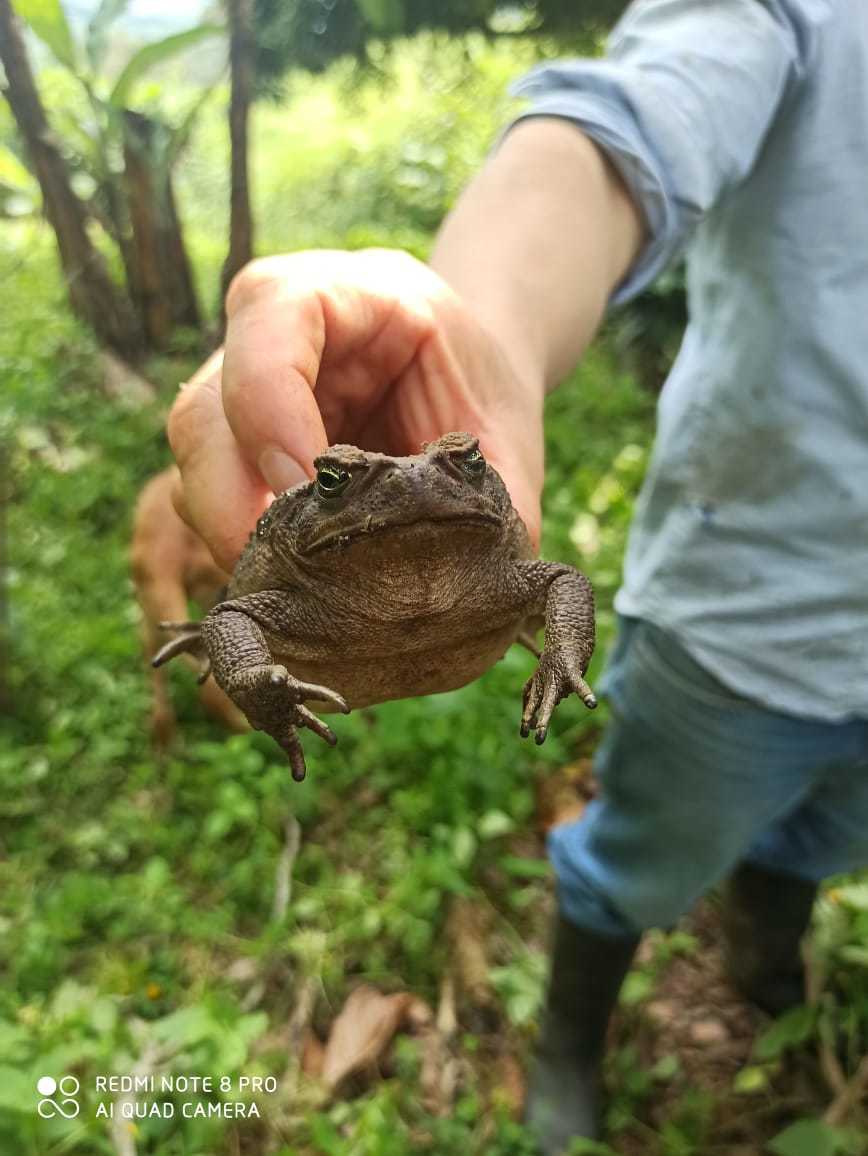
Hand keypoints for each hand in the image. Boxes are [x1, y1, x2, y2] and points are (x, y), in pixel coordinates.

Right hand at [168, 248, 544, 570]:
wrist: (458, 371)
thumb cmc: (474, 379)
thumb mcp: (500, 420)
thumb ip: (495, 490)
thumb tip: (478, 583)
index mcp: (333, 292)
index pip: (268, 329)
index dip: (273, 415)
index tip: (307, 492)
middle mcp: (261, 337)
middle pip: (202, 413)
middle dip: (230, 503)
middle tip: (285, 572)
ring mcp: (235, 394)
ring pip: (193, 465)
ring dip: (231, 532)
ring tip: (295, 584)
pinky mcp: (233, 450)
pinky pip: (208, 500)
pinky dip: (241, 544)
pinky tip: (294, 578)